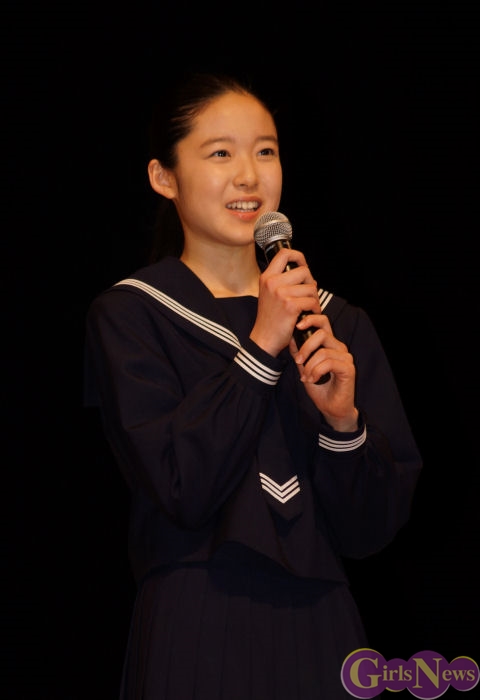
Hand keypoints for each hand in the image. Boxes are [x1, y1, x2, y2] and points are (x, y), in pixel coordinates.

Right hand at [250, 248, 320, 355]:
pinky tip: (307, 314)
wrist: (264, 339)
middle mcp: (272, 282)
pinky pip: (312, 301)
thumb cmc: (269, 319)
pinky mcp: (290, 306)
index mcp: (266, 277)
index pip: (284, 254)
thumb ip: (282, 281)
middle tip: (308, 294)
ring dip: (314, 298)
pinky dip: (314, 309)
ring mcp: (281, 293)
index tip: (303, 265)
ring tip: (307, 307)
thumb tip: (305, 272)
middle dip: (311, 282)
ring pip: (310, 288)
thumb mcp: (269, 294)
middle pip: (303, 271)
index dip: (298, 256)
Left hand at [289, 314, 358, 431]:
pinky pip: (329, 363)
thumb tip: (290, 337)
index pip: (323, 323)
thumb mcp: (304, 368)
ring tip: (306, 377)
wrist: (331, 408)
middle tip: (298, 361)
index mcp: (330, 344)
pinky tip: (313, 380)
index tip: (296, 326)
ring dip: (309, 366)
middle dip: (305, 347)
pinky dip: (317, 372)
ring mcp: (345, 357)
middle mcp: (339, 348)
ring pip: (323, 351)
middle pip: (322, 334)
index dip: (310, 320)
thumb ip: (299, 353)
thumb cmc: (320, 388)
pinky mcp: (349, 368)